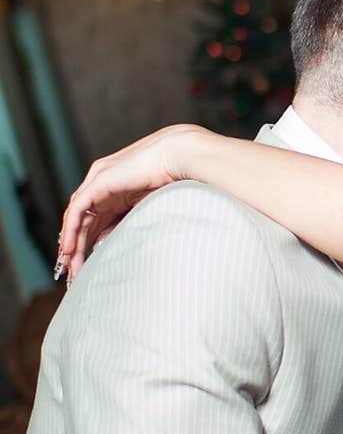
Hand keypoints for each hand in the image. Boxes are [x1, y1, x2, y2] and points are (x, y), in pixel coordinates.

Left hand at [57, 124, 204, 281]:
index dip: (88, 246)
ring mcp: (98, 180)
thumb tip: (112, 244)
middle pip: (82, 223)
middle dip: (77, 250)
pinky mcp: (98, 181)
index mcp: (116, 190)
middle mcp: (102, 184)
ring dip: (72, 246)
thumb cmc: (178, 179)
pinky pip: (77, 210)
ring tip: (70, 270)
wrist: (182, 156)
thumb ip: (130, 223)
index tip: (86, 270)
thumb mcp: (148, 209)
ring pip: (76, 219)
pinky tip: (69, 251)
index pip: (94, 222)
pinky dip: (71, 231)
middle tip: (74, 277)